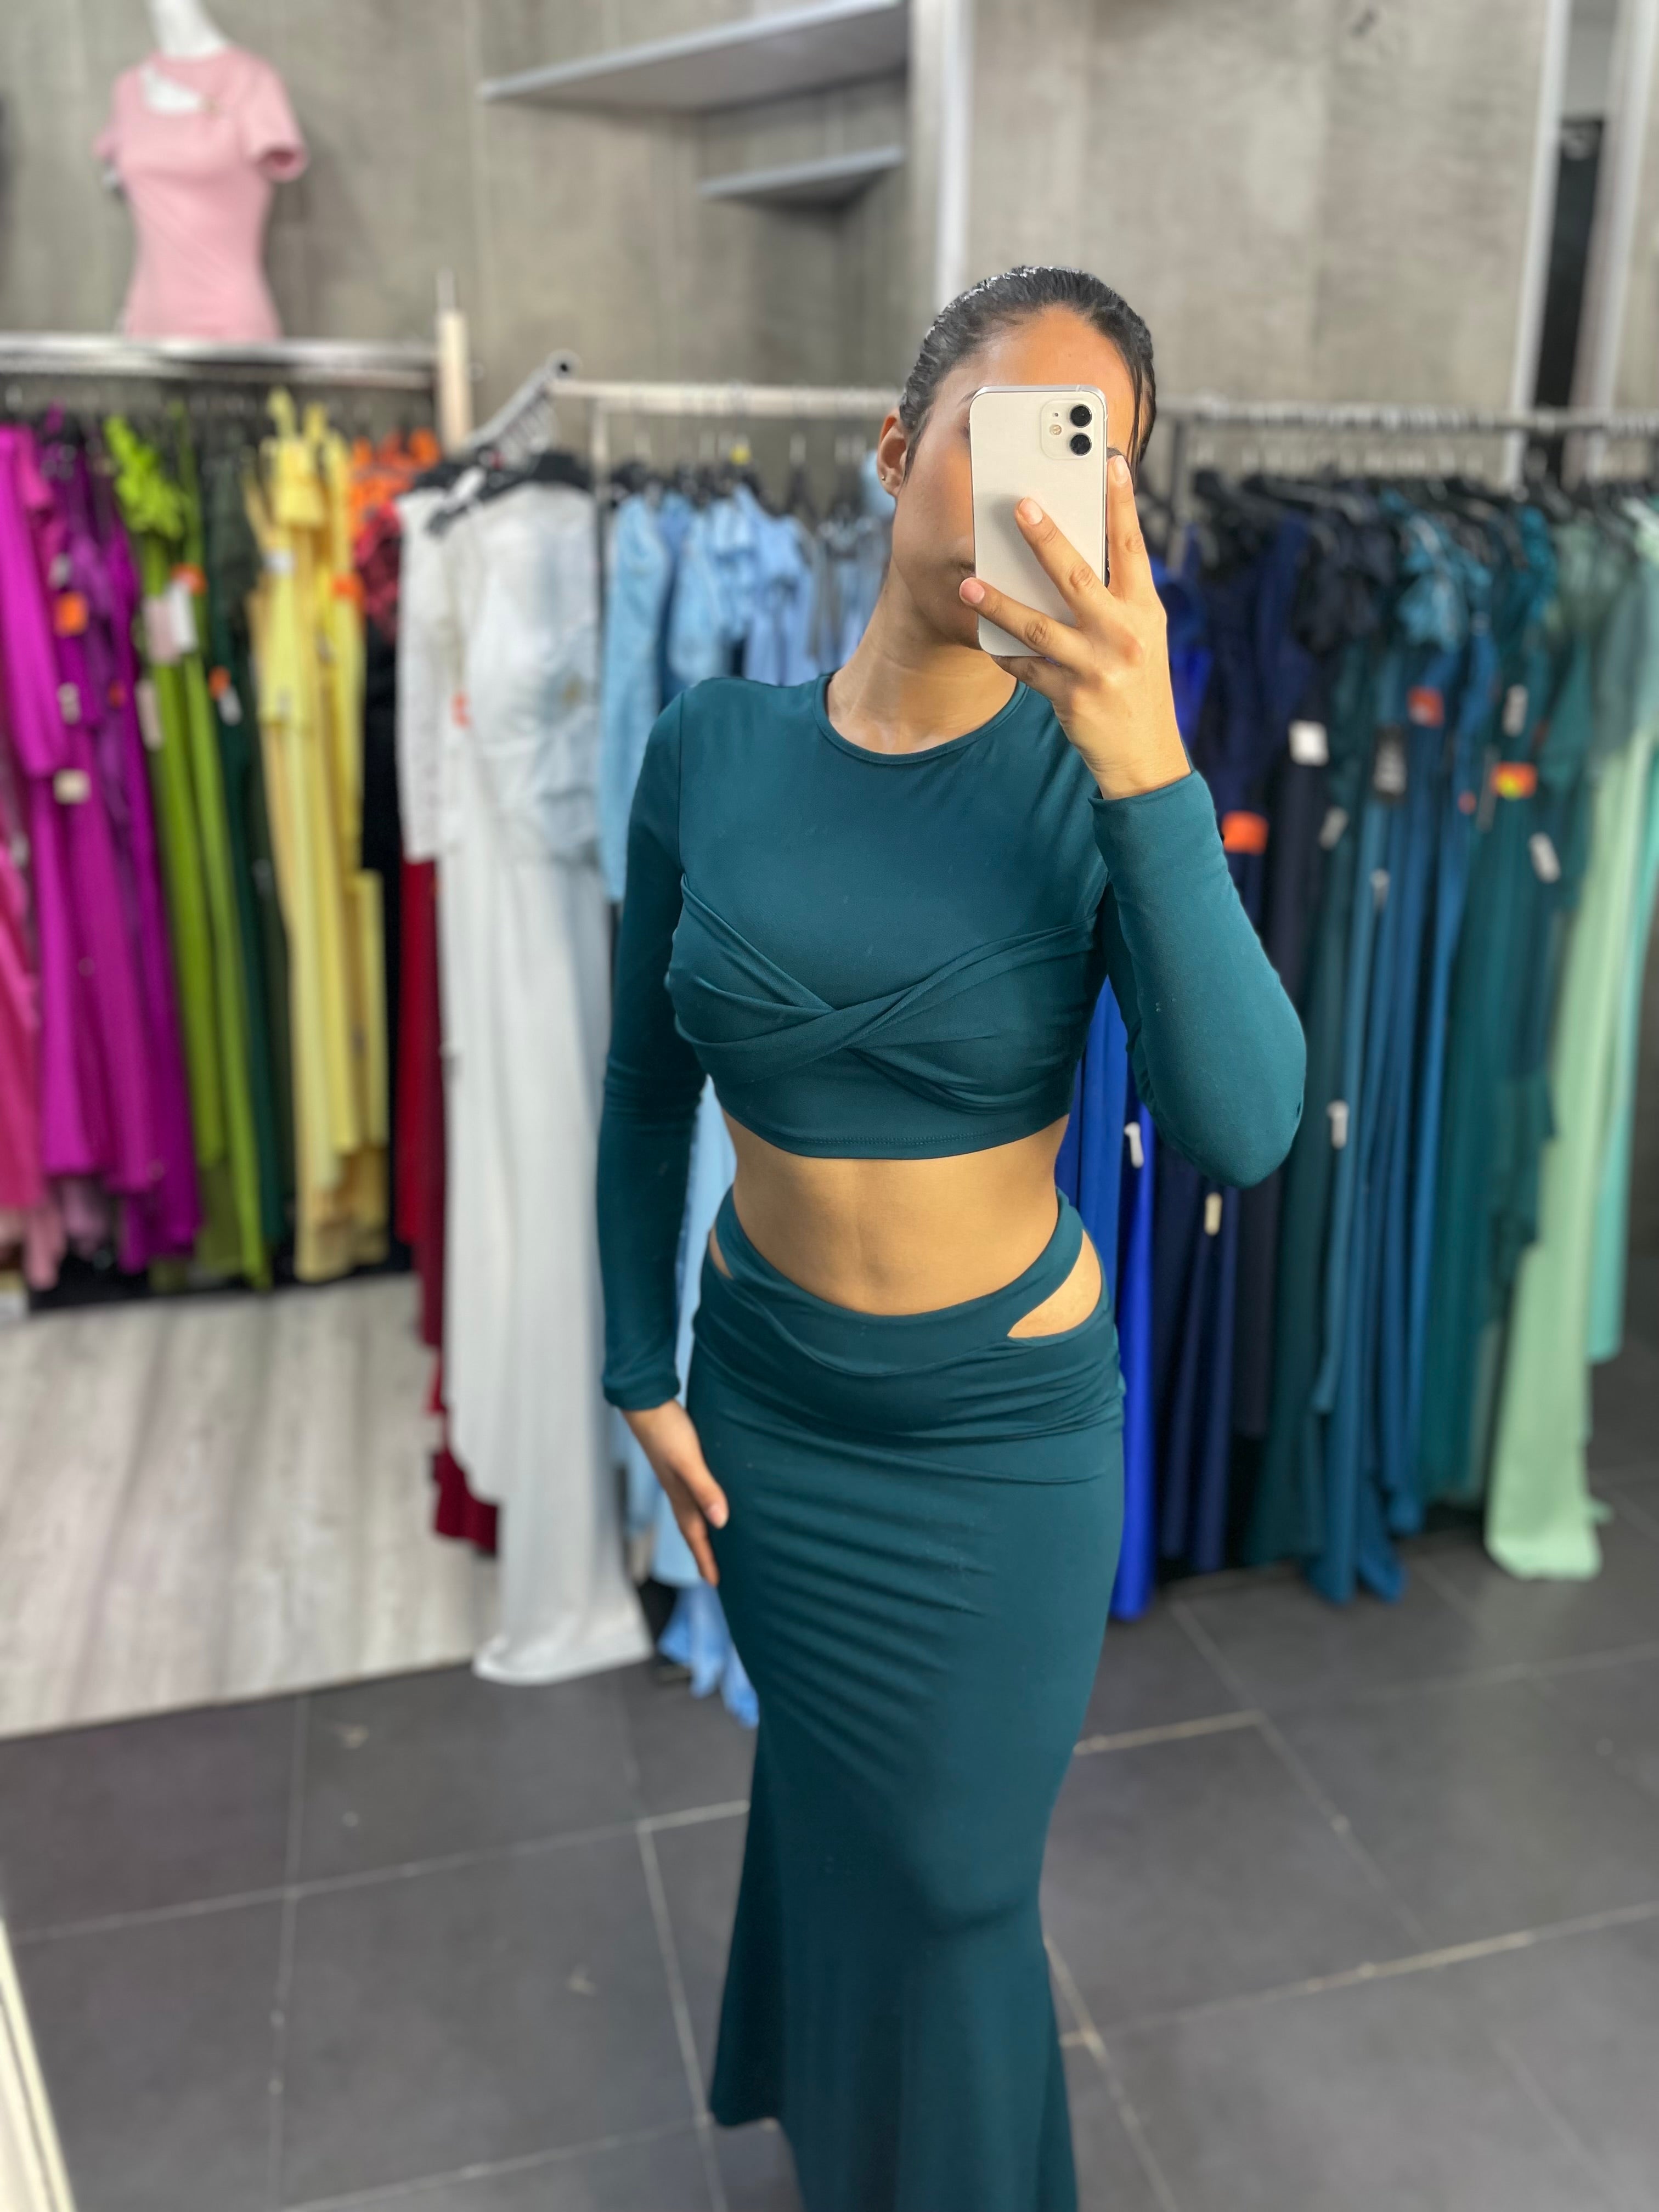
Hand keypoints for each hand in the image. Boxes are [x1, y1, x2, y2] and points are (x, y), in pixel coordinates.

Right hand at [623, 1399, 729, 1585]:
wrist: (645, 1402)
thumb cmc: (668, 1430)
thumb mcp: (688, 1460)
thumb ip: (705, 1489)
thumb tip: (720, 1522)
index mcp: (679, 1495)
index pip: (695, 1535)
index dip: (705, 1559)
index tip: (714, 1583)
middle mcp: (676, 1491)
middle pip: (691, 1529)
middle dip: (702, 1552)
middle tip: (713, 1574)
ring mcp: (675, 1477)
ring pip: (690, 1513)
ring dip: (700, 1531)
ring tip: (712, 1544)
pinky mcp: (677, 1462)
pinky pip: (692, 1494)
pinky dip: (700, 1506)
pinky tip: (708, 1500)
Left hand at [959, 452, 1190, 801]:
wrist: (1147, 756)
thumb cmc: (1138, 685)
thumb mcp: (1141, 636)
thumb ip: (1114, 598)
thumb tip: (1067, 556)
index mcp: (1144, 611)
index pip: (1133, 548)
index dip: (1121, 503)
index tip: (1110, 462)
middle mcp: (1123, 635)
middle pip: (1078, 577)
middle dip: (1046, 540)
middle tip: (1020, 506)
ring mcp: (1096, 668)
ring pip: (1038, 626)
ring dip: (999, 603)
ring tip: (969, 584)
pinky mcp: (1070, 697)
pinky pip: (1025, 668)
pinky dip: (1002, 651)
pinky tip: (982, 635)